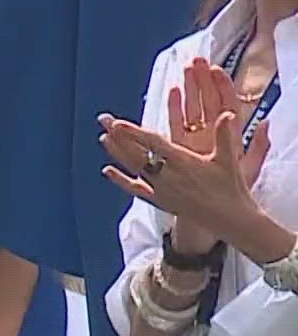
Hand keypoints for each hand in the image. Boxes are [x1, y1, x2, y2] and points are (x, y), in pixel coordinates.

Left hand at [99, 69, 268, 241]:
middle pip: (136, 153)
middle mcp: (168, 176)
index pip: (153, 144)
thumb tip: (228, 114)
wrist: (231, 221)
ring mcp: (162, 190)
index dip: (134, 133)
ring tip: (103, 138)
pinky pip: (137, 190)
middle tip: (103, 120)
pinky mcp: (161, 201)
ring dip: (118, 153)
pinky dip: (121, 180)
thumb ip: (225, 136)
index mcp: (184, 163)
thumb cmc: (232, 189)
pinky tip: (107, 170)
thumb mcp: (230, 161)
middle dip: (119, 136)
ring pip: (134, 168)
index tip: (117, 123)